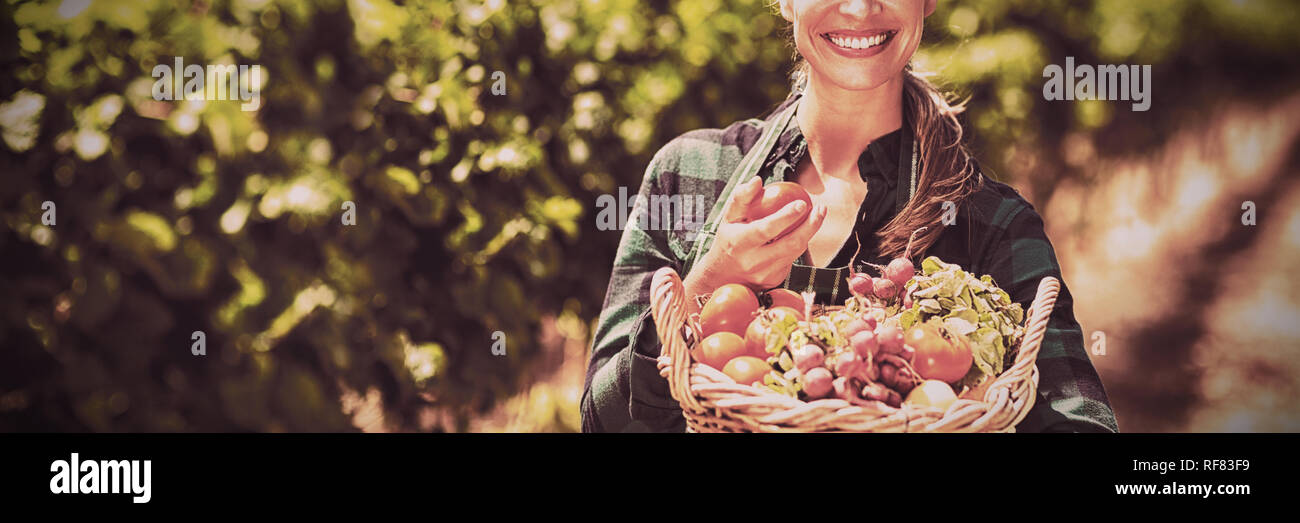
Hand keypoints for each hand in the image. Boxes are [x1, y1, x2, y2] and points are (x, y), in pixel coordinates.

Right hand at [684, 176, 826, 308]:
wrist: (721, 277)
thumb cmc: (727, 240)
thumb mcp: (728, 218)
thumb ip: (741, 197)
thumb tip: (758, 180)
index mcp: (739, 243)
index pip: (766, 229)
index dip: (786, 216)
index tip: (802, 203)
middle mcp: (753, 261)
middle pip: (790, 244)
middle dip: (810, 225)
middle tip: (820, 208)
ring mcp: (765, 274)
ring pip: (795, 252)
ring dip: (810, 233)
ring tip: (817, 215)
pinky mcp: (774, 280)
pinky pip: (792, 260)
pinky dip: (798, 244)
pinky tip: (803, 232)